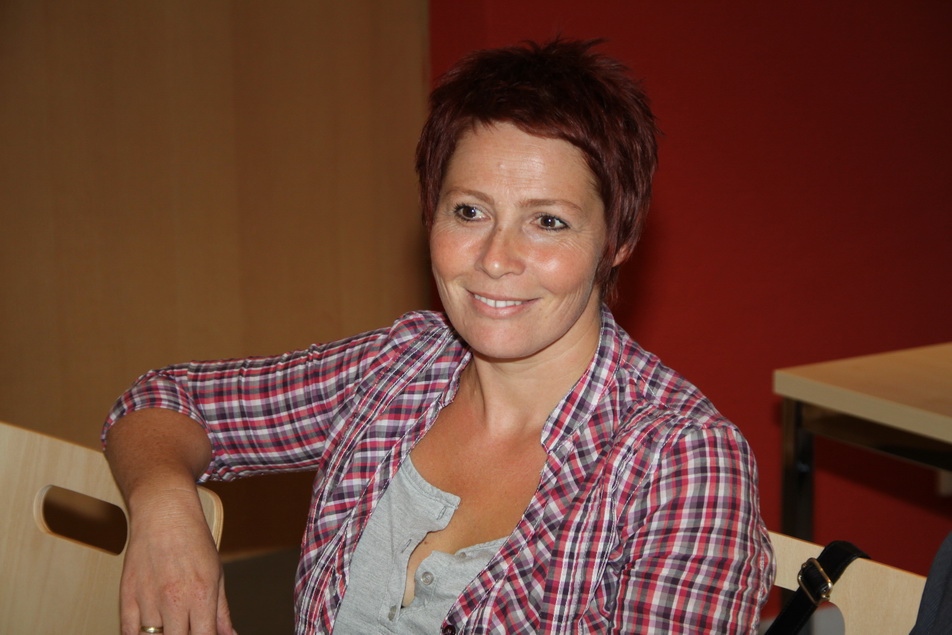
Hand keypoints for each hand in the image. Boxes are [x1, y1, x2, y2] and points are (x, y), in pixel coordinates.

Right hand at [119, 487, 235, 634]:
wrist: (164, 512)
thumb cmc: (193, 539)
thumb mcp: (217, 574)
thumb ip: (221, 611)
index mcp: (200, 595)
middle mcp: (173, 600)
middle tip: (189, 629)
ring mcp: (148, 599)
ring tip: (172, 626)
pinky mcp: (127, 595)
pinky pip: (128, 632)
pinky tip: (149, 633)